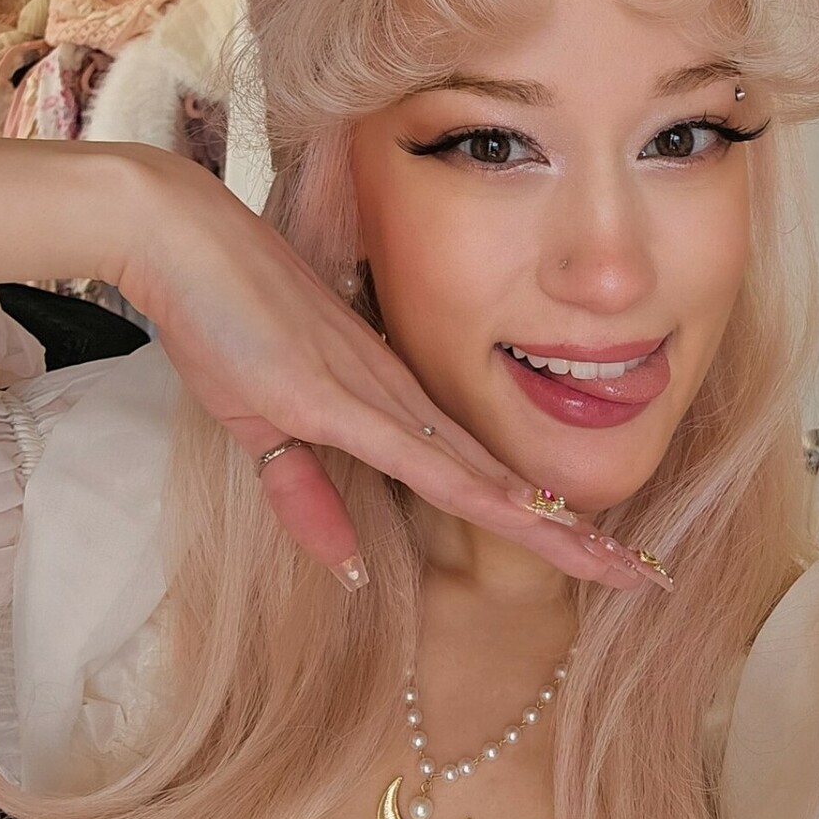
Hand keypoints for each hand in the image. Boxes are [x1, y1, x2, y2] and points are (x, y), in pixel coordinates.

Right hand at [116, 158, 664, 595]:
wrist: (176, 240)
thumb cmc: (218, 317)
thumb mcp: (260, 428)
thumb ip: (304, 498)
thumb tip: (345, 570)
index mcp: (392, 408)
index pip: (483, 480)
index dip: (543, 520)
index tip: (598, 553)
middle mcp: (402, 403)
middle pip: (504, 486)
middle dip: (575, 535)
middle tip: (643, 577)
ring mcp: (375, 397)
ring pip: (482, 479)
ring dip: (551, 525)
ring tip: (616, 563)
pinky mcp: (334, 395)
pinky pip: (420, 455)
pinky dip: (476, 492)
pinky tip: (527, 518)